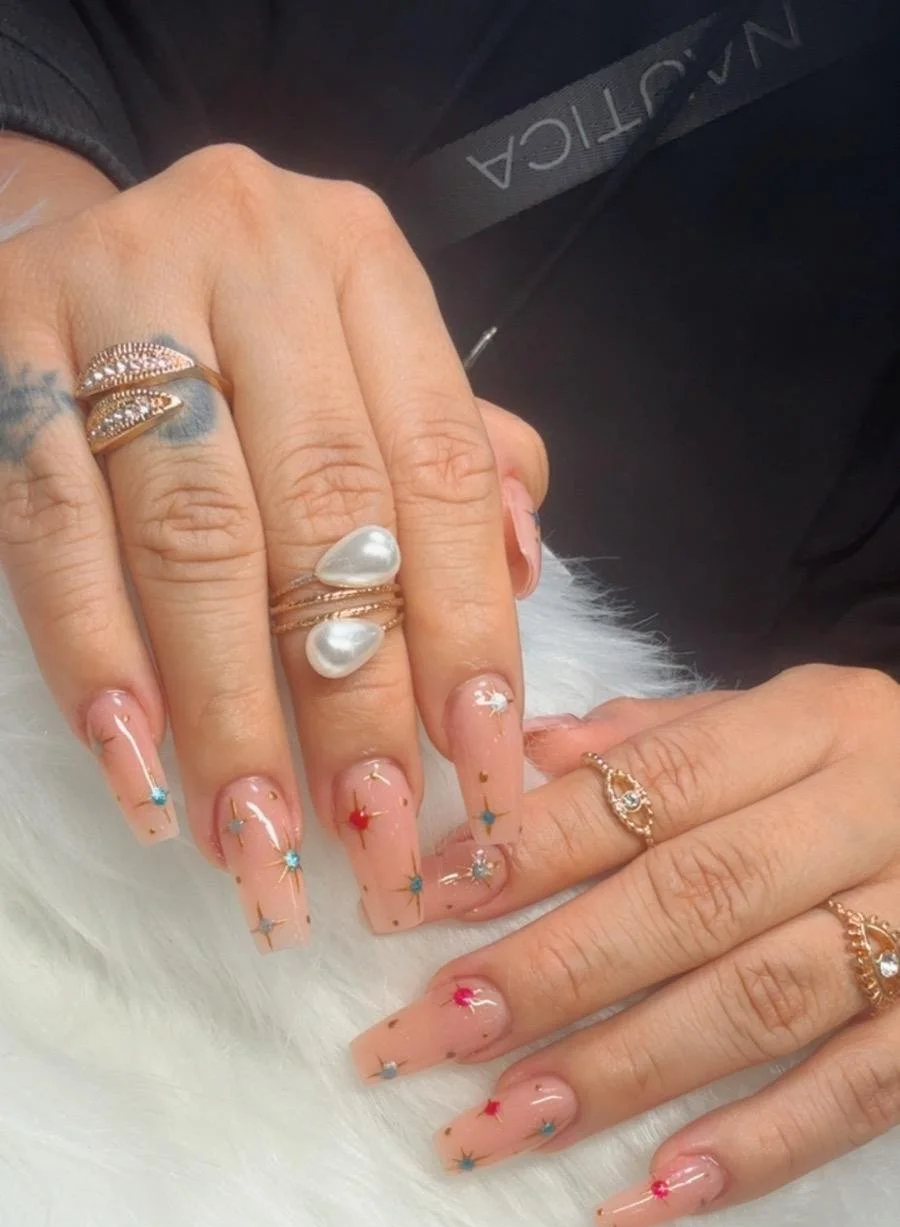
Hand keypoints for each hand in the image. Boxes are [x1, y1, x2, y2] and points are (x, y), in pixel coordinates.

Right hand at [0, 139, 545, 950]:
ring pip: (191, 535)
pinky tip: (138, 768)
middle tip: (371, 837)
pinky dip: (97, 660)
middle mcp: (252, 253)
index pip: (438, 469)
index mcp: (362, 263)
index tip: (479, 773)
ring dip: (228, 710)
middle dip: (352, 696)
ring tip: (256, 839)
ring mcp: (117, 289)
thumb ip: (451, 462)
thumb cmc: (246, 343)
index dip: (466, 630)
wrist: (75, 249)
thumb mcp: (363, 366)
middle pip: (322, 510)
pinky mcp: (4, 346)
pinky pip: (53, 530)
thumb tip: (523, 578)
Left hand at [351, 665, 899, 1226]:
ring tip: (499, 1126)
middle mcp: (873, 811)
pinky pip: (860, 1094)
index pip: (652, 786)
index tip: (418, 908)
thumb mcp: (787, 725)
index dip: (531, 848)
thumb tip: (520, 762)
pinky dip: (755, 1149)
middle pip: (691, 897)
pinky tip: (648, 1195)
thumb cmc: (879, 780)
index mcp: (818, 722)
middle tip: (421, 1038)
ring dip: (619, 1072)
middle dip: (545, 974)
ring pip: (759, 1001)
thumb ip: (661, 742)